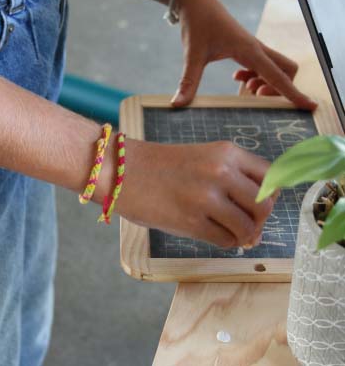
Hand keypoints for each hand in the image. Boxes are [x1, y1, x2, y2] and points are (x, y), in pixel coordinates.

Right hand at [113, 139, 275, 247]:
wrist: (123, 170)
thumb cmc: (162, 166)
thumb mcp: (203, 158)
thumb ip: (232, 179)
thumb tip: (257, 218)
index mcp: (227, 152)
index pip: (271, 177)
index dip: (270, 196)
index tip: (258, 204)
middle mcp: (221, 172)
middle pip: (265, 206)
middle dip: (259, 220)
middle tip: (246, 224)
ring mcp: (206, 197)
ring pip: (247, 228)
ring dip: (242, 235)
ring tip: (228, 231)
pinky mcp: (191, 221)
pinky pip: (225, 241)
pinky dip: (225, 242)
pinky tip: (212, 234)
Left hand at [171, 0, 316, 110]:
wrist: (195, 2)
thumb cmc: (197, 24)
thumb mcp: (193, 55)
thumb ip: (188, 81)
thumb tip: (177, 104)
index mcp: (250, 51)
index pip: (279, 76)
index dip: (293, 94)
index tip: (309, 107)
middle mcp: (256, 49)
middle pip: (286, 70)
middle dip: (280, 88)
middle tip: (256, 96)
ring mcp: (253, 48)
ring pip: (275, 67)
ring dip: (267, 82)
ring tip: (245, 89)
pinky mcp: (246, 48)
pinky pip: (262, 64)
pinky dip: (256, 76)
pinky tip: (237, 78)